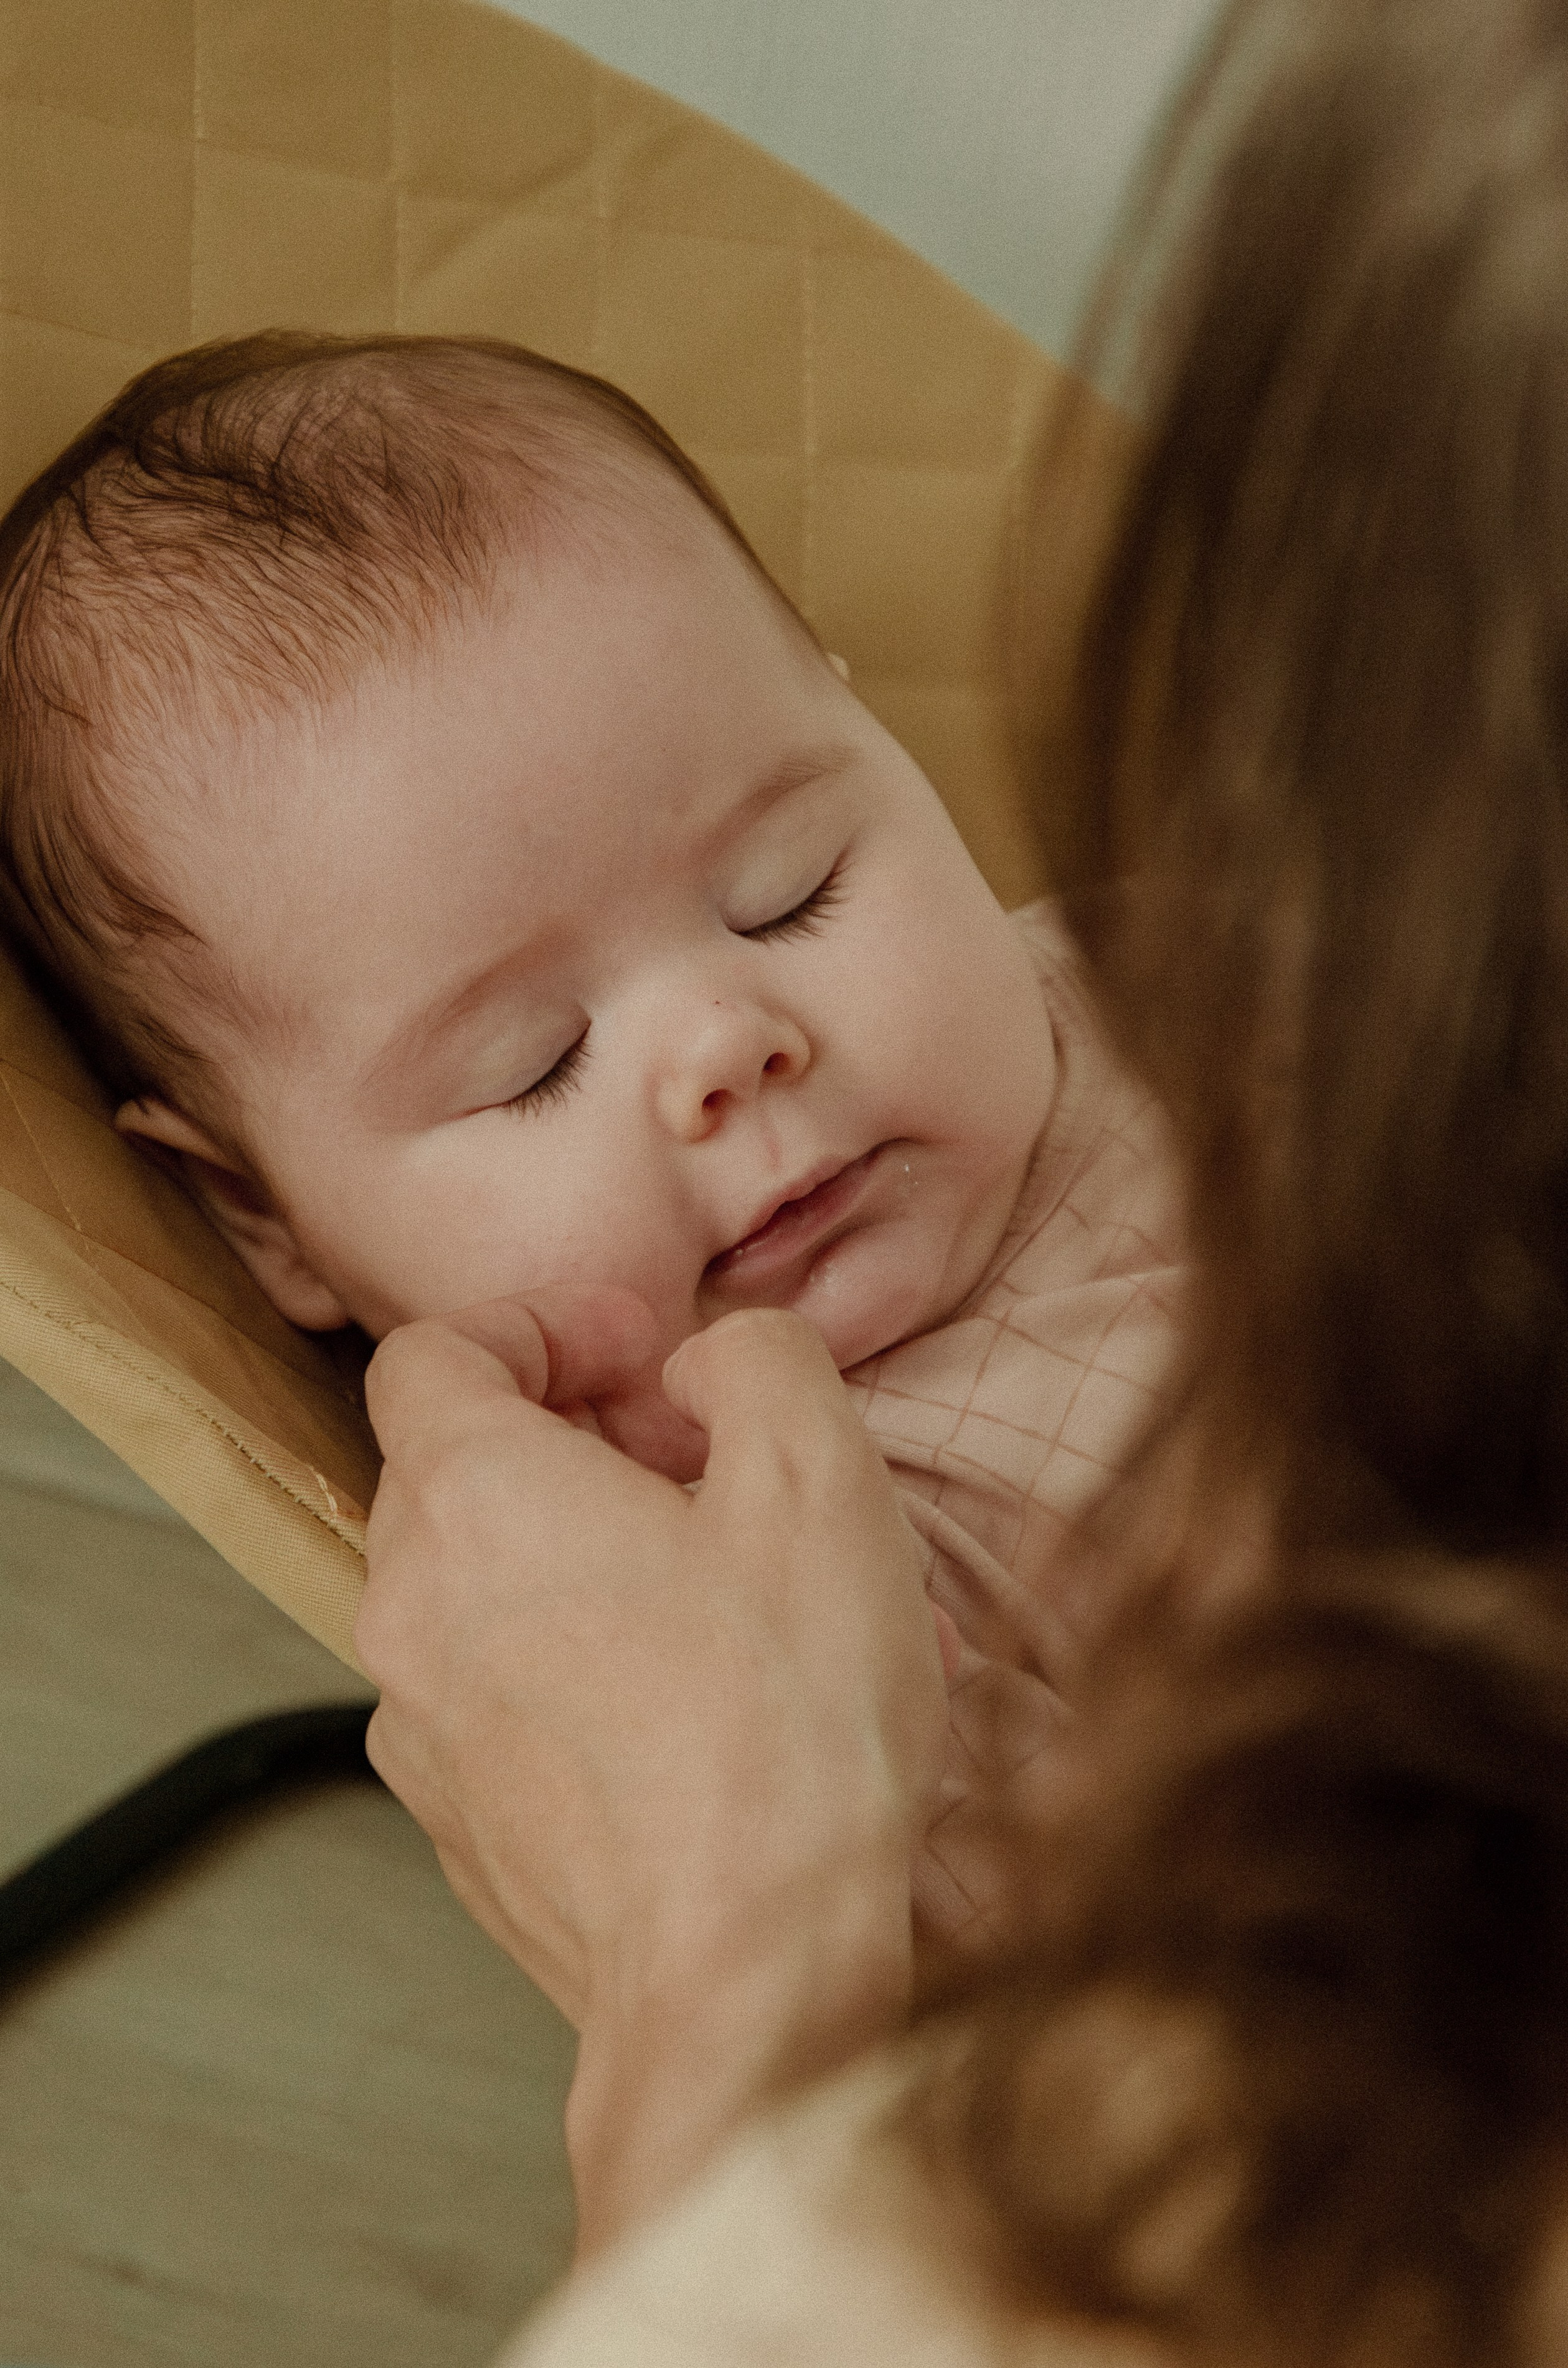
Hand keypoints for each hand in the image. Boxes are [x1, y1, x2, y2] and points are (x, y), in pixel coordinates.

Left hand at [355, 1300, 946, 2251]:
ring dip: (597, 1562)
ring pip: (492, 1592)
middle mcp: (411, 1607)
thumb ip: (755, 1361)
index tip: (642, 1360)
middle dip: (581, 1445)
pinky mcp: (466, 1826)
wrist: (745, 1976)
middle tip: (705, 1473)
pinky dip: (590, 1672)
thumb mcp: (817, 1475)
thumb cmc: (778, 1726)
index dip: (543, 1327)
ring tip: (741, 1602)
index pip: (432, 1353)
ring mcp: (424, 1729)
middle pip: (459, 1471)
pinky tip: (716, 1712)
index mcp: (471, 1496)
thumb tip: (707, 1366)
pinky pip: (511, 1703)